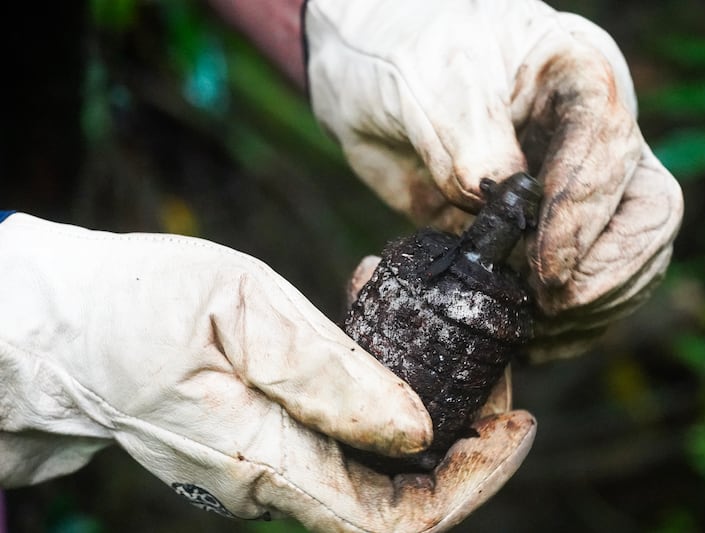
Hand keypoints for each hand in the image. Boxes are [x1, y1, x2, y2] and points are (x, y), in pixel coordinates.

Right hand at [0, 213, 533, 531]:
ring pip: (371, 464)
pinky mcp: (257, 443)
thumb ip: (329, 378)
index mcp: (264, 460)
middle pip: (395, 495)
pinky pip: (336, 436)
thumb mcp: (242, 314)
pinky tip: (380, 335)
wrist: (63, 328)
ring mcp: (262, 468)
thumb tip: (413, 429)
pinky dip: (378, 394)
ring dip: (423, 408)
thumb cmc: (138, 307)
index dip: (472, 483)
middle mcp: (267, 483)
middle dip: (463, 439)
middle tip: (493, 368)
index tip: (515, 425)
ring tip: (444, 337)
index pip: (394, 518)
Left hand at [305, 0, 682, 359]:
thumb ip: (464, 131)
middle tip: (547, 306)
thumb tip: (494, 194)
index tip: (545, 268)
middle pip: (649, 213)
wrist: (379, 78)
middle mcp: (593, 137)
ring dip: (593, 307)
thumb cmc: (404, 56)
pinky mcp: (550, 234)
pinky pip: (588, 286)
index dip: (583, 215)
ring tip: (533, 330)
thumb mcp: (425, 77)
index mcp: (576, 77)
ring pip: (631, 259)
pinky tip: (531, 343)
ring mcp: (577, 190)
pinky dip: (570, 325)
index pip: (608, 148)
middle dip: (605, 271)